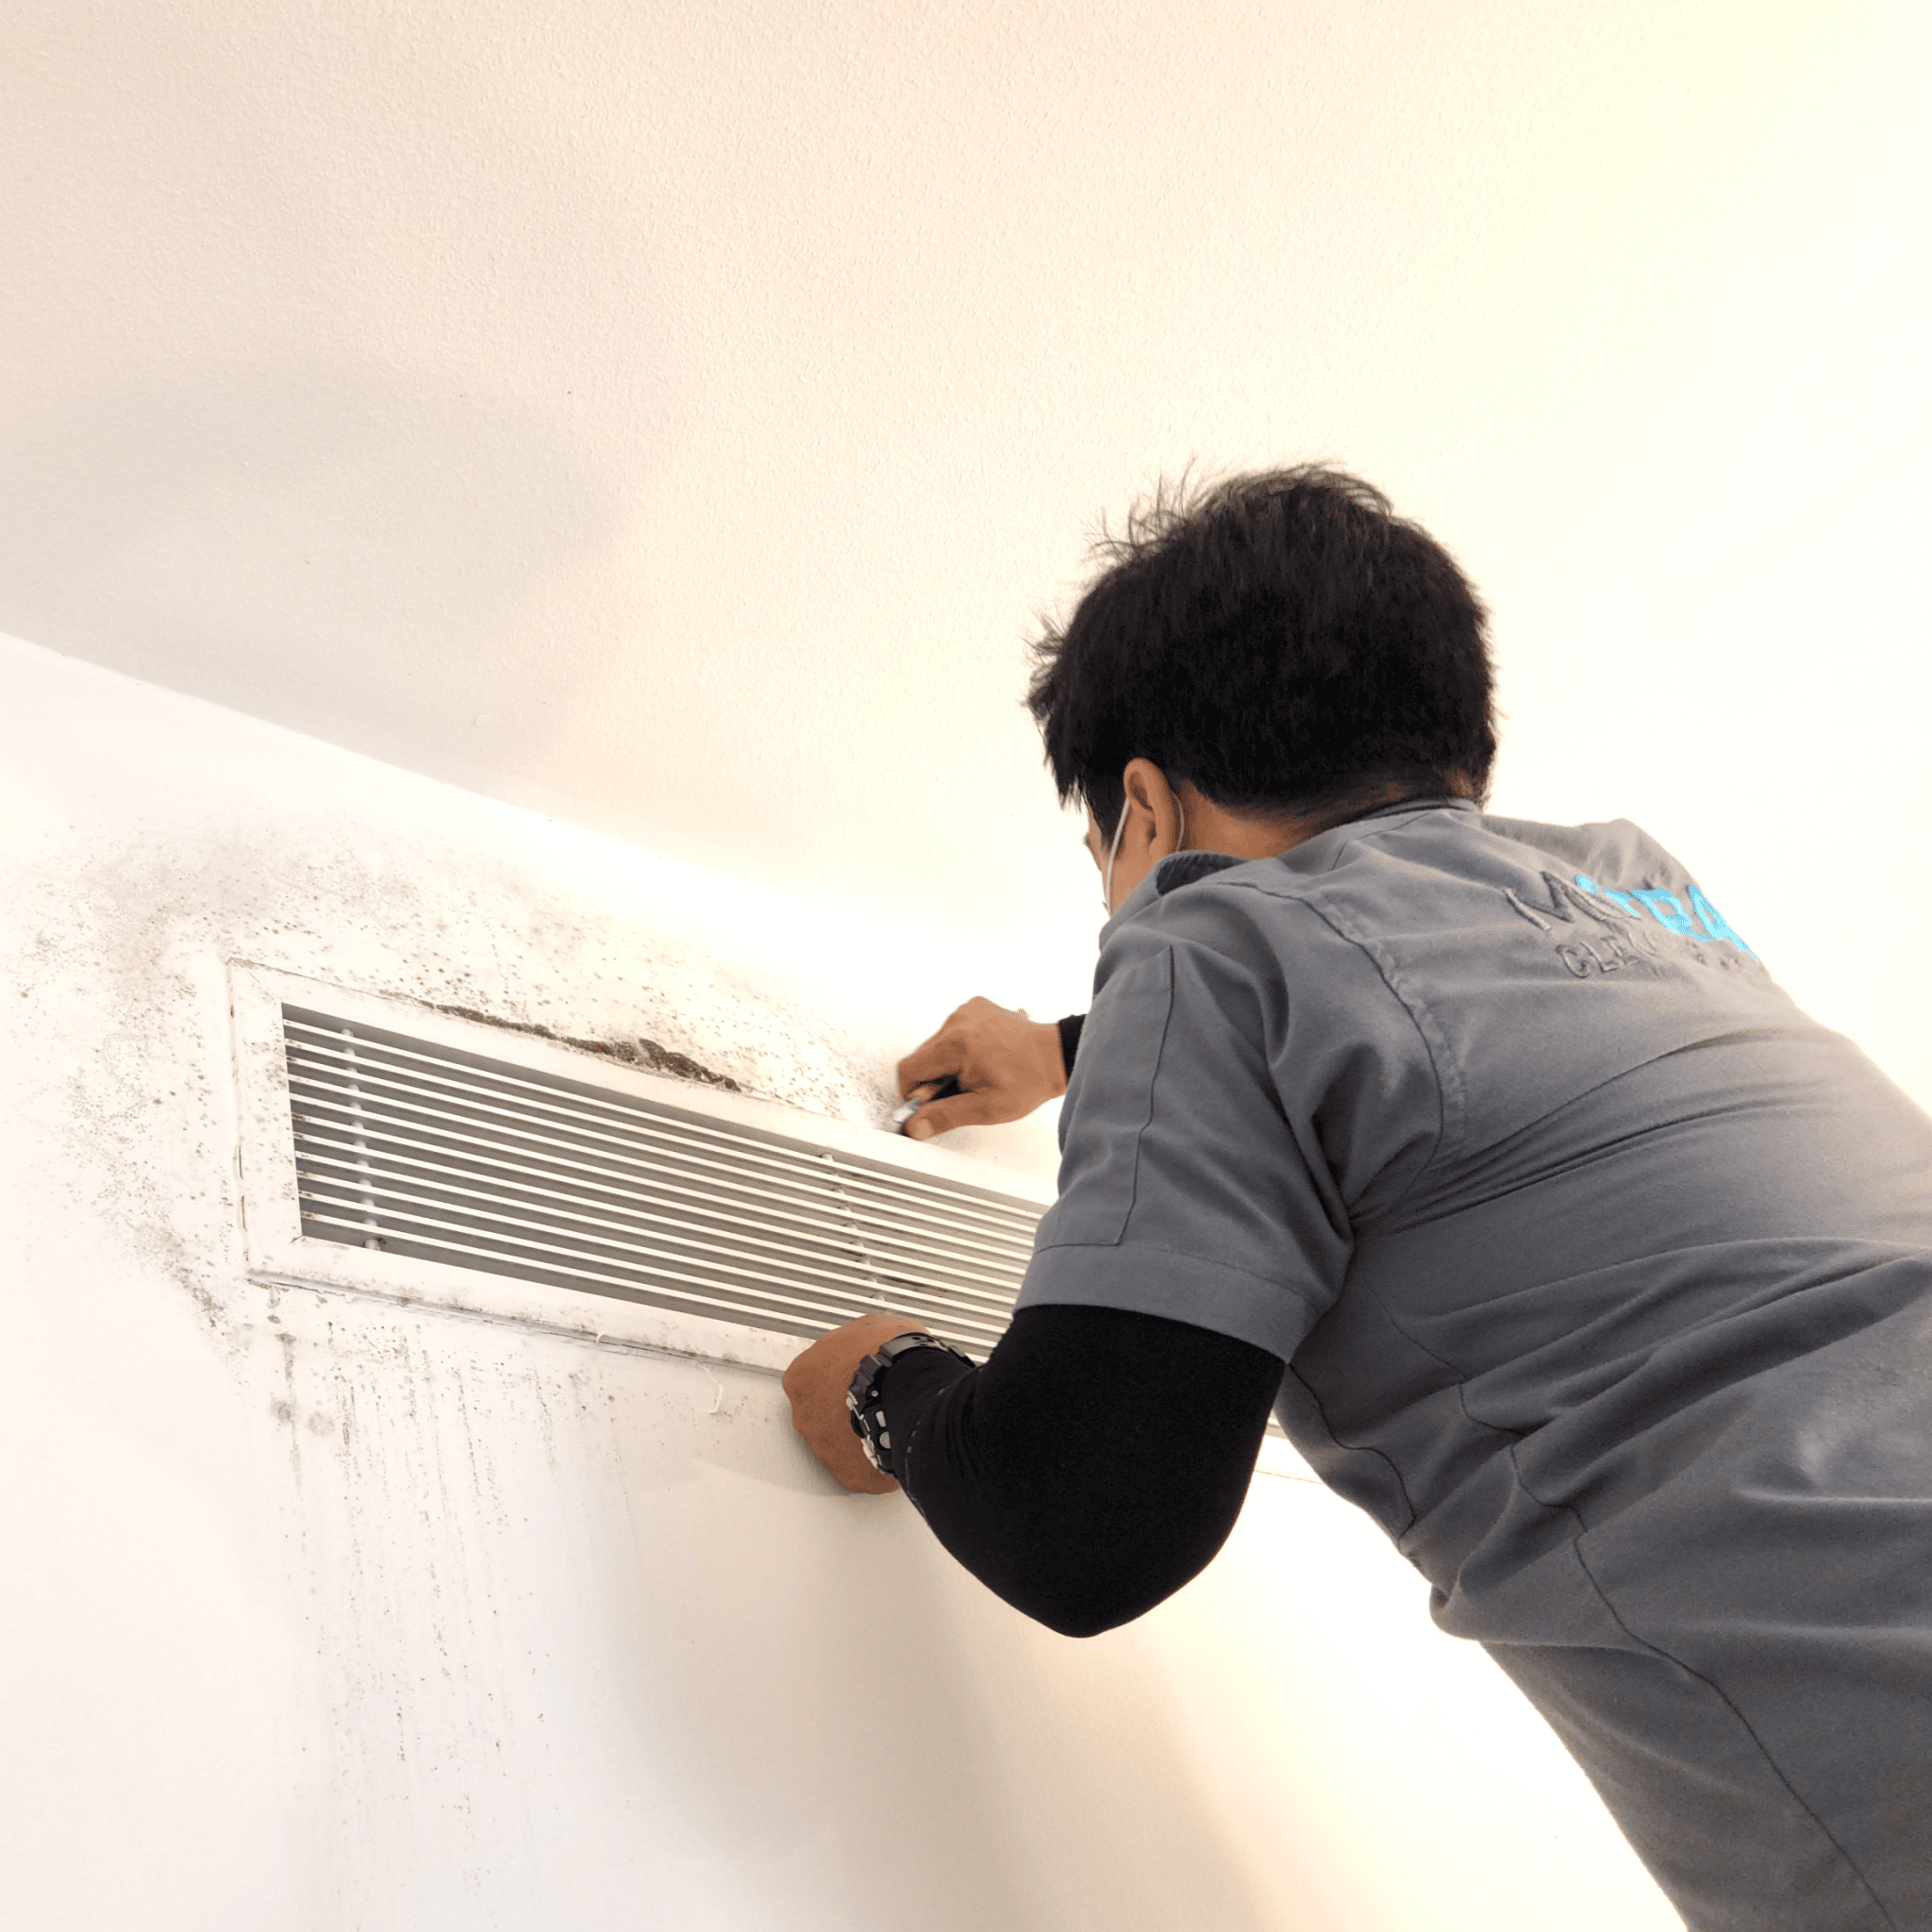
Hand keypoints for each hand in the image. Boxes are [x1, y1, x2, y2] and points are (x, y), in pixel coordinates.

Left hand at [781, 1310, 931, 1493]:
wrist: (912, 1393)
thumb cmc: (890, 1357)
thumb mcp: (870, 1326)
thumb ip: (856, 1338)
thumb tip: (864, 1338)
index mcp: (802, 1376)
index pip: (811, 1377)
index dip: (837, 1375)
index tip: (854, 1374)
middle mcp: (806, 1416)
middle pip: (820, 1413)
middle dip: (843, 1408)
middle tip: (873, 1399)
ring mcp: (824, 1448)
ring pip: (838, 1443)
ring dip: (858, 1435)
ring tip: (888, 1421)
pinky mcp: (849, 1474)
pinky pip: (861, 1468)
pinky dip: (876, 1459)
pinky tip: (894, 1444)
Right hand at [895, 997, 1067, 1138]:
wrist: (1058, 1055)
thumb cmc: (1030, 1078)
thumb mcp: (986, 1108)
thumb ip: (946, 1116)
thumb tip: (916, 1125)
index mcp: (955, 1043)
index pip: (908, 1069)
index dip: (913, 1093)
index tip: (927, 1105)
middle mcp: (958, 1020)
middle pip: (923, 1056)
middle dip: (935, 1080)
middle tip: (963, 1092)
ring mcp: (968, 1011)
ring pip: (937, 1045)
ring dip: (948, 1063)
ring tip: (978, 1075)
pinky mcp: (976, 1008)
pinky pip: (954, 1031)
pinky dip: (961, 1048)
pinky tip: (982, 1060)